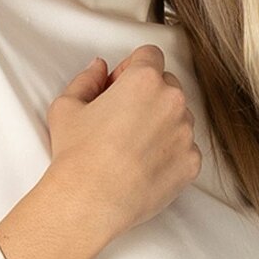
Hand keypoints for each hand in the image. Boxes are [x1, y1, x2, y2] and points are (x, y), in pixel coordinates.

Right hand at [43, 45, 202, 244]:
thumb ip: (86, 79)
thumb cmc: (76, 155)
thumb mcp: (66, 107)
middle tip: (123, 121)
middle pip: (168, 85)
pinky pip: (185, 149)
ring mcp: (186, 134)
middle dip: (149, 96)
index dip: (131, 69)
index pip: (150, 56)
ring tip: (133, 149)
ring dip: (161, 125)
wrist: (89, 202)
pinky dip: (169, 154)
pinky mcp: (191, 163)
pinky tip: (144, 167)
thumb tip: (99, 68)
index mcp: (144, 80)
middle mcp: (172, 102)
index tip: (119, 89)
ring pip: (179, 118)